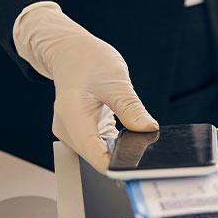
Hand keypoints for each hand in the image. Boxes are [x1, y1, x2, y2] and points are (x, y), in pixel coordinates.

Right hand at [13, 1, 157, 171]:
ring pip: (101, 153)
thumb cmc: (88, 61)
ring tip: (131, 126)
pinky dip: (116, 142)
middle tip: (144, 139)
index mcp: (71, 115)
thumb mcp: (115, 79)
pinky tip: (124, 128)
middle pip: (98, 157)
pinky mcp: (80, 134)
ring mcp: (72, 134)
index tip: (139, 163)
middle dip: (123, 154)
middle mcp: (67, 130)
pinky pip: (101, 146)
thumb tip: (149, 129)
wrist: (71, 53)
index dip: (117, 163)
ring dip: (120, 148)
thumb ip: (131, 107)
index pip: (94, 155)